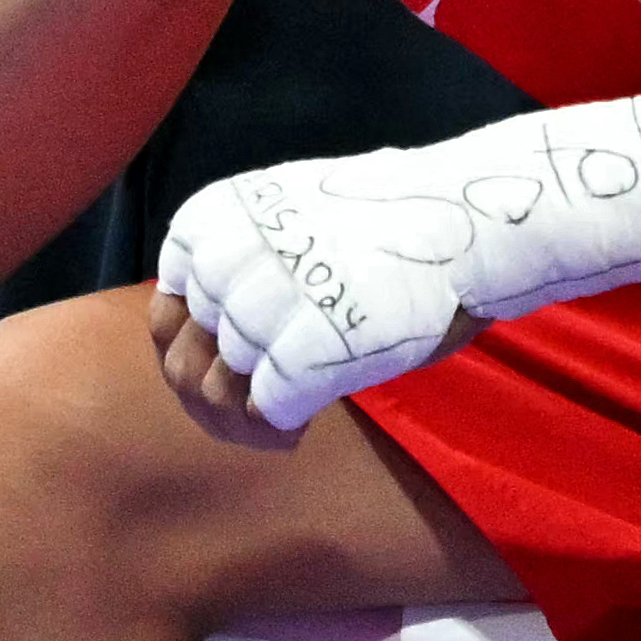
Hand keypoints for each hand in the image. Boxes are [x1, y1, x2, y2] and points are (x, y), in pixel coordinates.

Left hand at [155, 159, 480, 432]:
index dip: (190, 340)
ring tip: (280, 416)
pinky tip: (301, 424)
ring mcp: (270, 301)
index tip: (229, 355)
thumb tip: (196, 325)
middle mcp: (233, 252)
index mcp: (222, 214)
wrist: (471, 221)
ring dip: (243, 414)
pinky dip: (278, 426)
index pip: (169, 298)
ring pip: (219, 383)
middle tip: (259, 402)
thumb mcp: (294, 216)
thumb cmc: (391, 226)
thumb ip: (241, 256)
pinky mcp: (312, 349)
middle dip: (217, 386)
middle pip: (188, 349)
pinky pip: (265, 408)